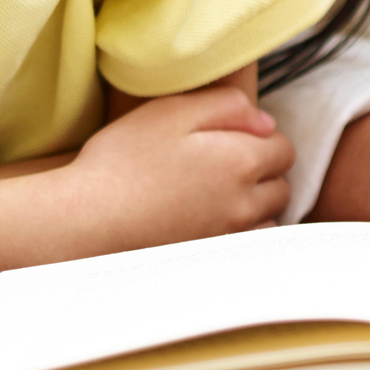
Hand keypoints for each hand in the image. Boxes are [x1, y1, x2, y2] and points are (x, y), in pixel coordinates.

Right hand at [60, 83, 294, 247]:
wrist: (85, 221)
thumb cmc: (123, 160)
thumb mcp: (170, 111)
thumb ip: (226, 106)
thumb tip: (266, 121)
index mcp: (240, 161)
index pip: (284, 150)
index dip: (263, 139)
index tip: (235, 138)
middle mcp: (244, 204)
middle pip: (281, 187)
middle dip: (264, 174)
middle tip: (225, 166)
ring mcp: (228, 239)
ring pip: (268, 222)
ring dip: (256, 209)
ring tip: (219, 198)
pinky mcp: (209, 262)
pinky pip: (245, 250)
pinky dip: (240, 238)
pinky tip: (210, 227)